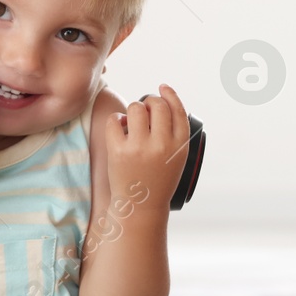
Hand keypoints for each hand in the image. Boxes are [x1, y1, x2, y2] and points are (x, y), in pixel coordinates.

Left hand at [105, 84, 188, 212]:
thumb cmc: (159, 179)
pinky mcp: (119, 152)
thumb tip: (160, 100)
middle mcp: (162, 145)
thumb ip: (174, 133)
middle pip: (157, 104)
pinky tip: (119, 128)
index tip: (162, 88)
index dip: (170, 94)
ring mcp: (140, 148)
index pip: (177, 109)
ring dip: (133, 111)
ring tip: (131, 122)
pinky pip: (115, 120)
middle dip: (149, 102)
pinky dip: (116, 120)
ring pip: (136, 108)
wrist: (141, 207)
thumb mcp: (177, 158)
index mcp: (180, 146)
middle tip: (144, 112)